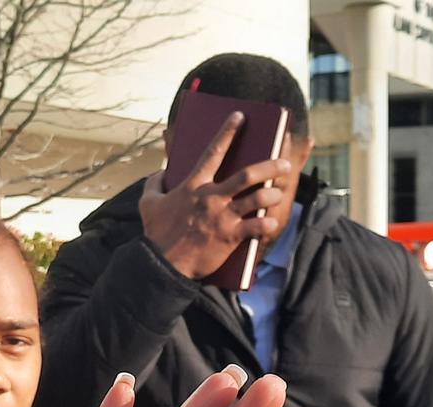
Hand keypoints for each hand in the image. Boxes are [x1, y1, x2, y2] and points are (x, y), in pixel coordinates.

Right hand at [140, 112, 289, 278]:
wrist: (163, 263)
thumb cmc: (156, 233)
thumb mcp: (148, 203)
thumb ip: (154, 183)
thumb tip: (160, 172)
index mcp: (193, 185)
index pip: (213, 152)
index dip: (227, 132)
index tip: (240, 117)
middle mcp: (211, 197)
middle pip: (247, 175)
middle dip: (269, 167)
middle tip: (284, 163)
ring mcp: (222, 217)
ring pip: (256, 199)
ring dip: (271, 195)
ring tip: (279, 193)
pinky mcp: (229, 237)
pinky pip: (255, 228)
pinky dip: (266, 224)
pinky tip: (273, 222)